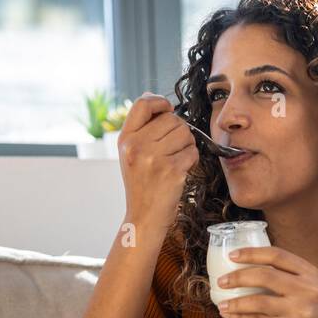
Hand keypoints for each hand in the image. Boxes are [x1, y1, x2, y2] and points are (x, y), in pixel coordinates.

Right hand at [117, 93, 197, 235]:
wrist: (144, 217)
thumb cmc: (142, 185)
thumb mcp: (131, 154)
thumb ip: (142, 129)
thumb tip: (157, 100)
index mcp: (125, 139)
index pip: (143, 103)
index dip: (160, 102)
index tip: (168, 109)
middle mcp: (137, 146)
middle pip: (172, 119)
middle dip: (179, 131)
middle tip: (173, 148)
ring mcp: (154, 158)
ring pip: (185, 133)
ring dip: (187, 145)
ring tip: (176, 159)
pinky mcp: (171, 170)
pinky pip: (192, 152)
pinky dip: (191, 160)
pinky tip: (181, 170)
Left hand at [217, 246, 317, 317]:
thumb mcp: (313, 284)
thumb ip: (289, 274)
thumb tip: (250, 264)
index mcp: (310, 272)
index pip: (277, 256)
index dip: (252, 253)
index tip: (233, 255)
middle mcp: (307, 290)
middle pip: (265, 276)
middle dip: (238, 277)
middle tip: (222, 280)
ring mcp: (299, 311)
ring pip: (258, 301)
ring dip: (235, 302)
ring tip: (221, 302)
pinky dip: (240, 317)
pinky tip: (230, 314)